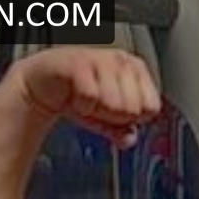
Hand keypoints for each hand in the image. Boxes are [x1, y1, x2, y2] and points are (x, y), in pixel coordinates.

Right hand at [18, 47, 161, 148]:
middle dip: (114, 116)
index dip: (134, 118)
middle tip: (99, 105)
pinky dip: (82, 106)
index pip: (152, 107)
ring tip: (87, 99)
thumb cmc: (79, 94)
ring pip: (114, 104)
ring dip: (97, 110)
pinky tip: (76, 96)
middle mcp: (122, 60)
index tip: (119, 111)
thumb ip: (123, 130)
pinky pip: (91, 97)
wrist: (46, 83)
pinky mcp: (80, 62)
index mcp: (136, 70)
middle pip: (134, 109)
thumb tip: (130, 138)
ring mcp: (102, 59)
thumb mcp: (107, 118)